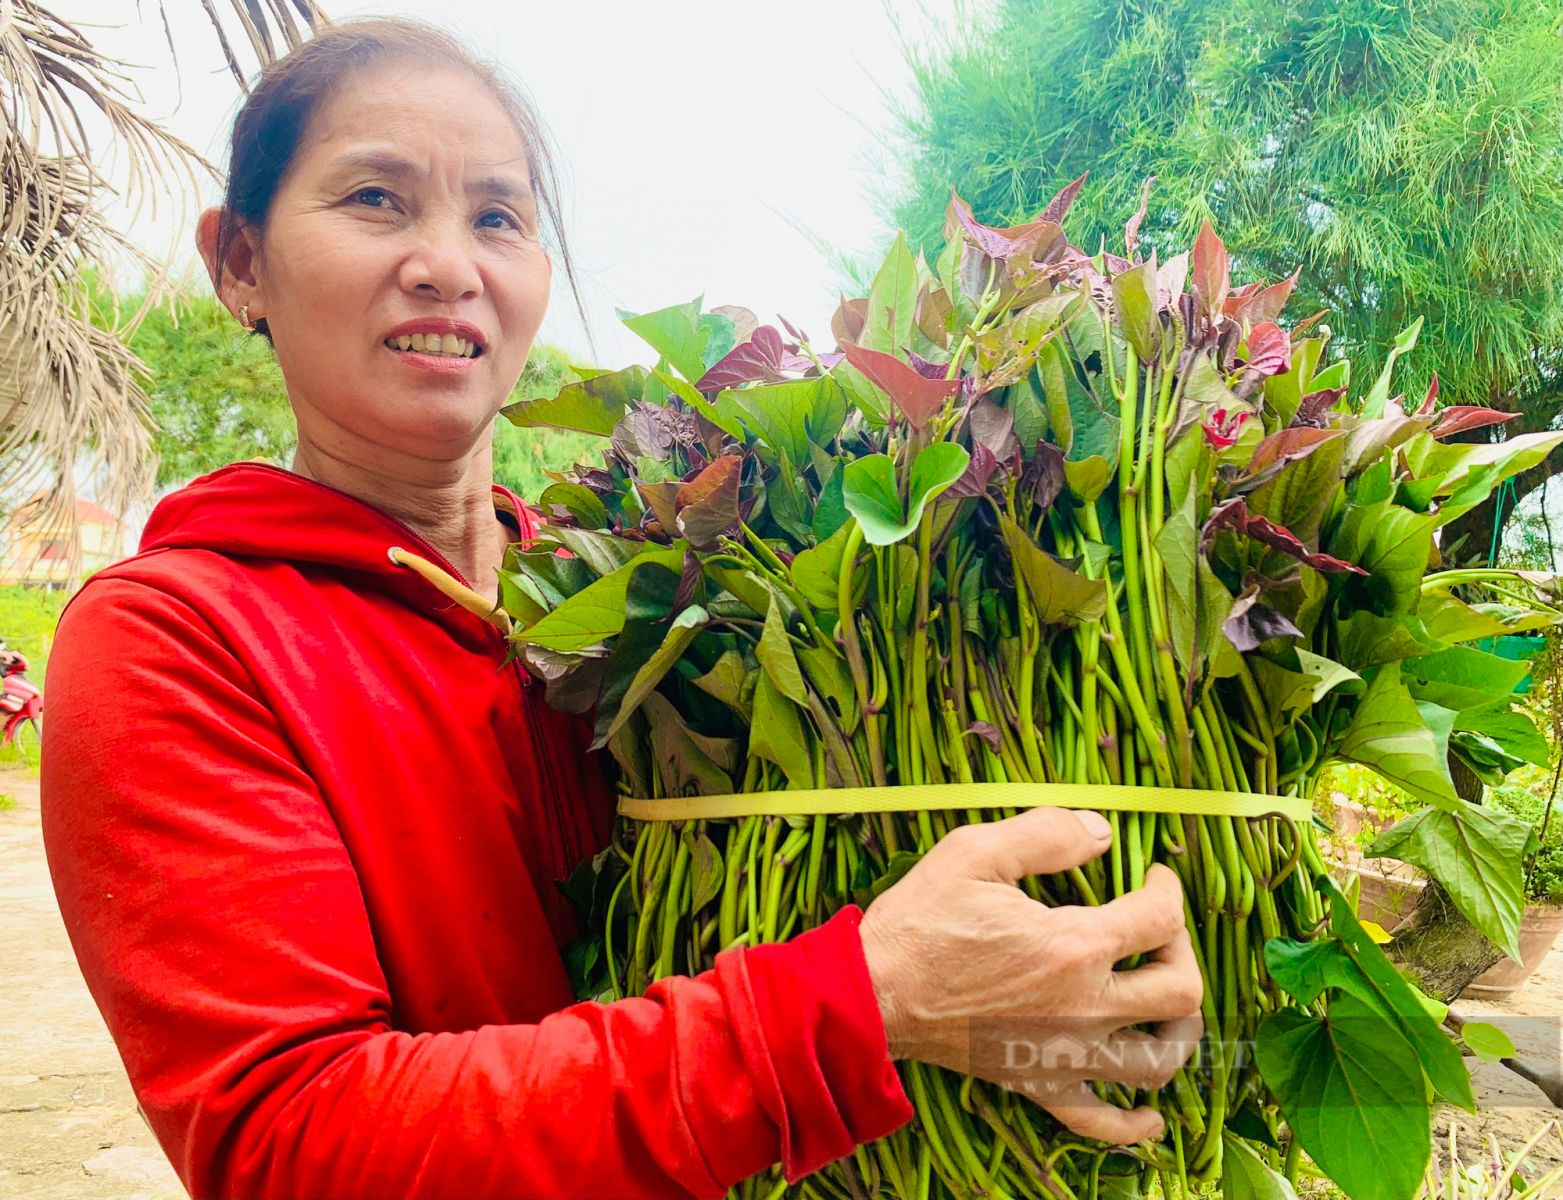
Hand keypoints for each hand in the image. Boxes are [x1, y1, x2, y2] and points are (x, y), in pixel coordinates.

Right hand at [858, 808, 1203, 1143]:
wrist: (873, 994)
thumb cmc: (920, 921)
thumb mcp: (974, 852)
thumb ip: (1046, 834)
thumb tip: (1102, 831)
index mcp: (1073, 946)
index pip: (1160, 918)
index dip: (1167, 887)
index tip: (1152, 873)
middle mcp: (1084, 1008)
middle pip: (1180, 991)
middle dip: (1182, 950)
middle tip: (1157, 929)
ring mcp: (1065, 1054)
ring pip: (1158, 1061)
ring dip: (1177, 1031)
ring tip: (1164, 1001)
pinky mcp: (1038, 1083)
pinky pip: (1101, 1121)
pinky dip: (1134, 1122)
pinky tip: (1150, 1112)